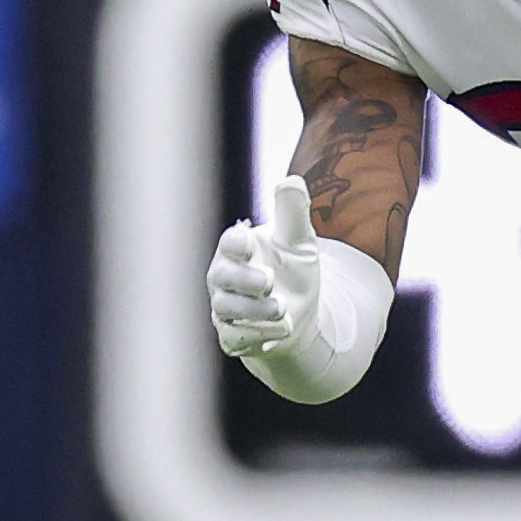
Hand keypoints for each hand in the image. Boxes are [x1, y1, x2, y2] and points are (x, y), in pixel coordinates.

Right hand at [208, 175, 322, 357]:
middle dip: (244, 280)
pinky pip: (234, 339)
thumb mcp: (299, 242)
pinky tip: (282, 330)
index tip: (250, 243)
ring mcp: (225, 309)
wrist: (300, 316)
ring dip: (255, 310)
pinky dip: (256, 336)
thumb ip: (293, 214)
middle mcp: (224, 278)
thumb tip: (291, 181)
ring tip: (282, 308)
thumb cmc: (293, 271)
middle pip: (221, 276)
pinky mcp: (233, 337)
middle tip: (269, 280)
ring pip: (227, 309)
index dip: (235, 243)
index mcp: (238, 249)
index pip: (229, 243)